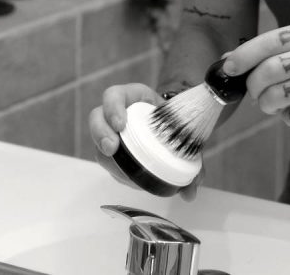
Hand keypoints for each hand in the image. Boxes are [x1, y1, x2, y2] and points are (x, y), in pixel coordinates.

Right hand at [88, 82, 204, 198]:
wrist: (177, 127)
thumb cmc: (177, 125)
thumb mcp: (184, 131)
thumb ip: (192, 160)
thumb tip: (189, 193)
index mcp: (134, 98)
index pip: (114, 95)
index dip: (113, 107)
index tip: (120, 124)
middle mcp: (119, 113)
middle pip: (97, 117)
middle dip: (100, 133)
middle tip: (111, 149)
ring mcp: (113, 133)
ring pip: (98, 141)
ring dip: (106, 157)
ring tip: (120, 171)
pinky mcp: (113, 151)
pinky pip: (107, 161)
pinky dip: (117, 172)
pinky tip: (128, 178)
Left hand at [223, 19, 289, 128]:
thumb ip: (277, 49)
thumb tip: (232, 58)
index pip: (268, 41)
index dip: (243, 55)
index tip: (229, 67)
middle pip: (267, 70)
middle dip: (253, 85)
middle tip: (254, 91)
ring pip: (275, 95)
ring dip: (265, 103)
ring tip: (271, 103)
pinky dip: (286, 116)